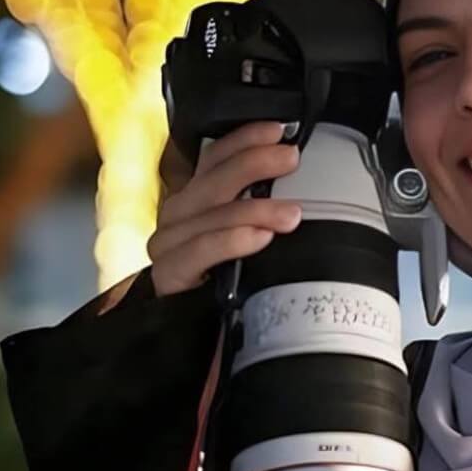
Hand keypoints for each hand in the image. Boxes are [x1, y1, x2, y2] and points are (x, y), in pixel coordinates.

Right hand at [149, 121, 302, 296]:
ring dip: (254, 209)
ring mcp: (169, 247)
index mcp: (198, 204)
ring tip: (290, 213)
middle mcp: (179, 219)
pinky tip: (259, 238)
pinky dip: (230, 241)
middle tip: (289, 158)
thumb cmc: (225, 289)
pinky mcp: (168, 277)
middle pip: (212, 180)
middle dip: (254, 164)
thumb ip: (263, 217)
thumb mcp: (248, 245)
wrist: (190, 340)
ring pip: (210, 216)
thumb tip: (303, 197)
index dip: (243, 140)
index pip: (214, 159)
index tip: (277, 131)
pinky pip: (198, 252)